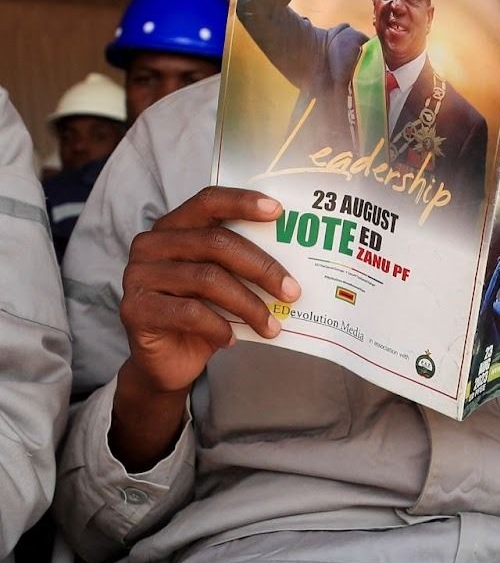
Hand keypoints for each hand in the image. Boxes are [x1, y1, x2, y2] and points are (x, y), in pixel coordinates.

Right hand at [112, 187, 299, 470]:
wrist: (166, 361)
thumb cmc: (202, 312)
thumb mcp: (224, 282)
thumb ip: (242, 262)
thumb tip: (300, 255)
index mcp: (174, 227)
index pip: (208, 202)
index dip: (242, 202)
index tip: (279, 211)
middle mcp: (151, 245)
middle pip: (216, 242)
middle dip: (262, 267)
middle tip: (293, 292)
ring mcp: (138, 275)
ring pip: (207, 279)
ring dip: (249, 305)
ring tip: (272, 326)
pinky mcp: (135, 309)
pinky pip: (189, 312)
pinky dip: (219, 327)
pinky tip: (233, 339)